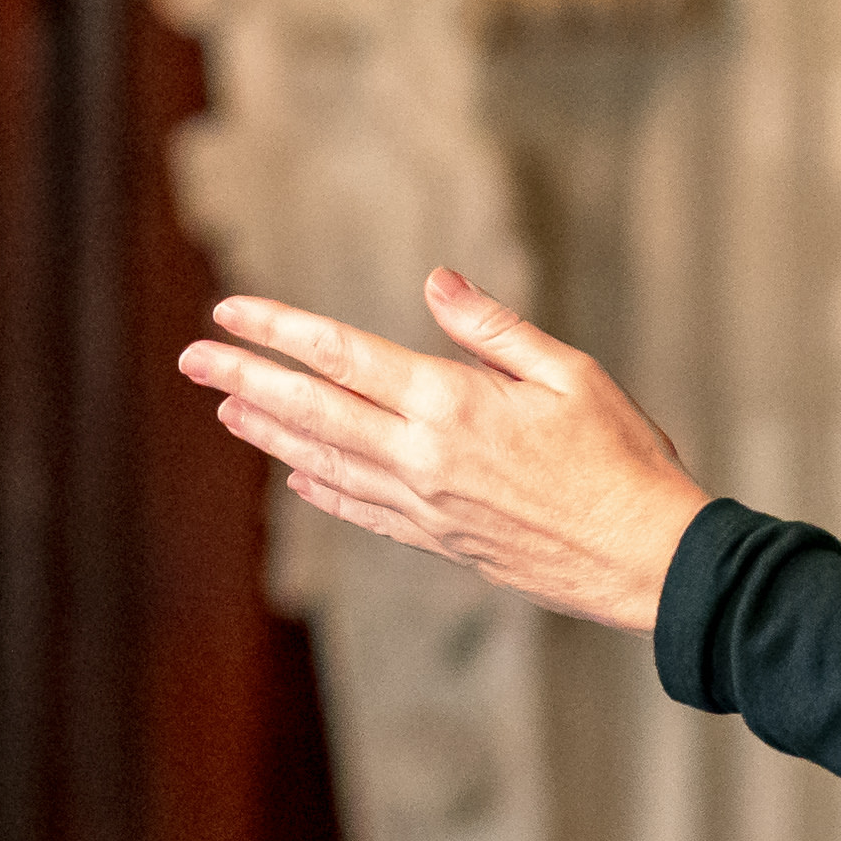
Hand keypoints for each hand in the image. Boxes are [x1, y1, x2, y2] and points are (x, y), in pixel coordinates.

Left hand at [178, 271, 712, 635]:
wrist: (648, 559)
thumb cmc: (624, 457)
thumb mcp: (569, 372)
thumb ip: (492, 329)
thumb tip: (433, 281)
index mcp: (453, 404)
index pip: (342, 356)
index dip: (279, 331)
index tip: (230, 310)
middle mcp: (423, 458)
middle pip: (314, 411)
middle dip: (246, 380)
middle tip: (191, 359)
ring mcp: (426, 508)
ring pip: (326, 464)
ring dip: (270, 436)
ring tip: (227, 411)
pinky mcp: (440, 543)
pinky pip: (364, 512)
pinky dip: (322, 490)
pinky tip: (296, 477)